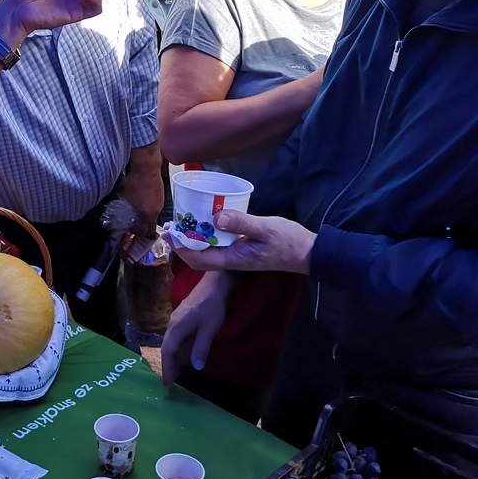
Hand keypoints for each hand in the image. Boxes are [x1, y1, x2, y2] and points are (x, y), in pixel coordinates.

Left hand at [119, 144, 162, 236]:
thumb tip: (116, 215)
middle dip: (144, 228)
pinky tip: (142, 201)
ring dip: (147, 216)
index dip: (138, 234)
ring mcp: (160, 202)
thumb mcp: (123, 197)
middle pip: (151, 225)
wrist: (147, 166)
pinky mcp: (161, 194)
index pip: (145, 231)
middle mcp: (156, 210)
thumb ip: (122, 209)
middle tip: (135, 226)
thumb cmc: (133, 181)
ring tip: (138, 213)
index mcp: (147, 214)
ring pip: (154, 215)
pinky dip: (150, 207)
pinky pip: (156, 206)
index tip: (131, 232)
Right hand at [161, 271, 230, 385]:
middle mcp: (172, 324)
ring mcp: (176, 319)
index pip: (168, 351)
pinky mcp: (181, 316)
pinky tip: (183, 352)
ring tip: (176, 369)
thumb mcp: (209, 329)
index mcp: (177, 328)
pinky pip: (175, 336)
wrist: (215, 283)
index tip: (167, 382)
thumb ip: (201, 348)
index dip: (167, 367)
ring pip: (170, 341)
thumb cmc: (212, 307)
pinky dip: (177, 347)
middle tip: (171, 379)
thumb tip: (195, 367)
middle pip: (167, 347)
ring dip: (172, 356)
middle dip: (168, 364)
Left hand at [174, 211, 314, 274]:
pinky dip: (207, 234)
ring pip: (207, 250)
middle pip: (199, 256)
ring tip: (181, 221)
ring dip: (193, 238)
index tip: (170, 233)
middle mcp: (231, 260)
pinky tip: (205, 221)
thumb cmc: (288, 241)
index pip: (198, 259)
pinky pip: (218, 244)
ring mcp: (236, 255)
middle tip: (170, 225)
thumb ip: (241, 224)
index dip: (181, 248)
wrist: (308, 252)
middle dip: (182, 243)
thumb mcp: (265, 228)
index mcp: (233, 259)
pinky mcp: (241, 248)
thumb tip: (216, 218)